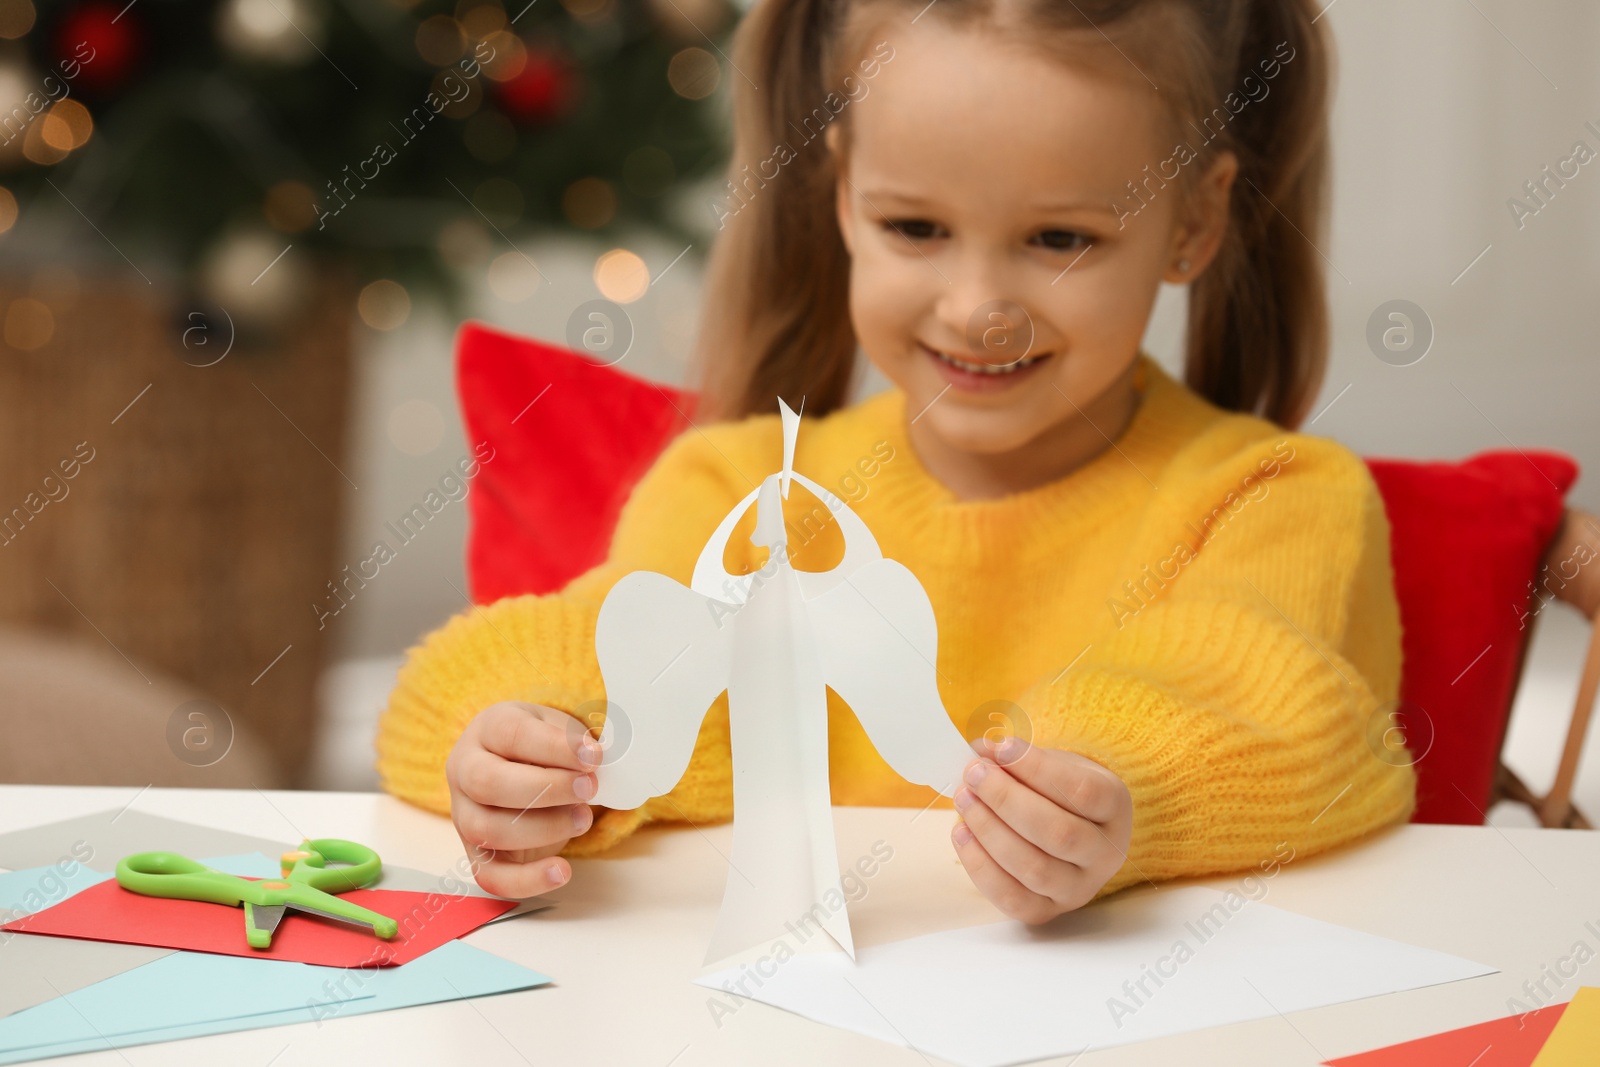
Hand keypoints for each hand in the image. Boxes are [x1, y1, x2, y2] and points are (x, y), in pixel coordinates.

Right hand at [445, 701, 600, 897]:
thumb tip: (595, 759)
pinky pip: (490, 876)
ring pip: (488, 830)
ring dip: (544, 828)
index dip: (554, 747)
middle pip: (488, 783)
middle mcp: (465, 770)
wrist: (522, 769)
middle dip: (545, 789)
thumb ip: (575, 741)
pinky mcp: (476, 853)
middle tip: (589, 788)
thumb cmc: (544, 746)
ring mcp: (464, 814)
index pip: (511, 734)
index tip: (593, 756)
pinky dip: (527, 880)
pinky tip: (562, 871)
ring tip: (583, 818)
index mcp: (488, 729)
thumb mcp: (558, 728)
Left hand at [952, 737, 1132, 922]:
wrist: (1069, 828)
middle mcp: (1105, 853)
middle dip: (1006, 800)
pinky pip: (1012, 898)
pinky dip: (980, 866)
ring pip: (1034, 869)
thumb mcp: (1050, 764)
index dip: (1036, 768)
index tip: (1000, 748)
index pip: (1082, 790)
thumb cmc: (1057, 791)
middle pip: (1058, 833)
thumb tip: (980, 752)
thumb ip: (1017, 757)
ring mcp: (1079, 888)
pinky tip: (962, 832)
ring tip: (964, 798)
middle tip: (975, 774)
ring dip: (989, 830)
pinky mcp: (1047, 911)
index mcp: (1115, 806)